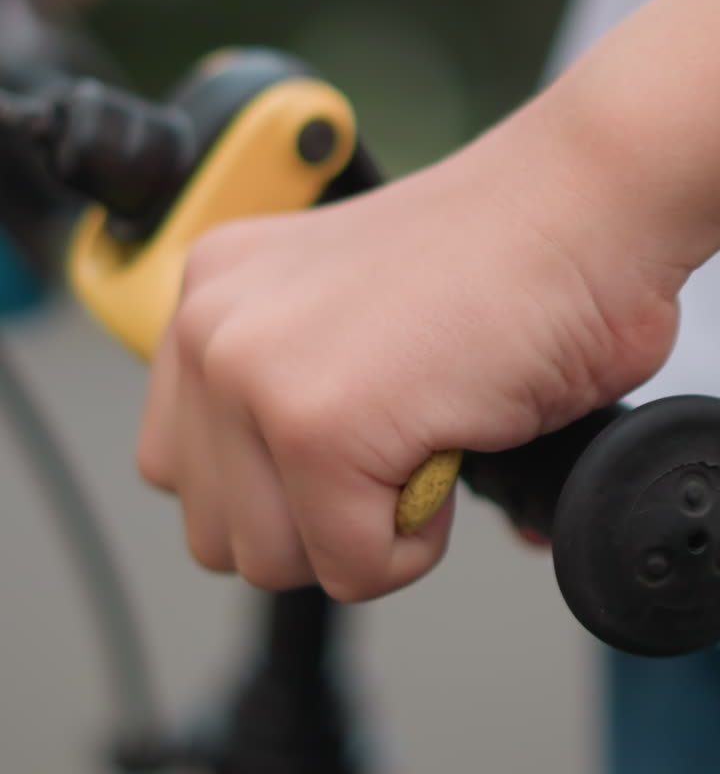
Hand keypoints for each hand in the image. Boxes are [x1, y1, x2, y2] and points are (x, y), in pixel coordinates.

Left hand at [136, 101, 681, 601]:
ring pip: (272, 561)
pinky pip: (353, 566)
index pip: (181, 466)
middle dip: (316, 523)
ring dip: (361, 534)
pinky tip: (449, 448)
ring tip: (422, 442)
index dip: (279, 486)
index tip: (354, 443)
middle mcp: (211, 325)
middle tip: (395, 448)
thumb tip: (283, 515)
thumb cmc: (497, 261)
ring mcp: (252, 373)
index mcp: (212, 294)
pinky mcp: (315, 427)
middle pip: (216, 529)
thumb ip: (284, 393)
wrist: (581, 207)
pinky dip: (416, 542)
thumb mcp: (346, 320)